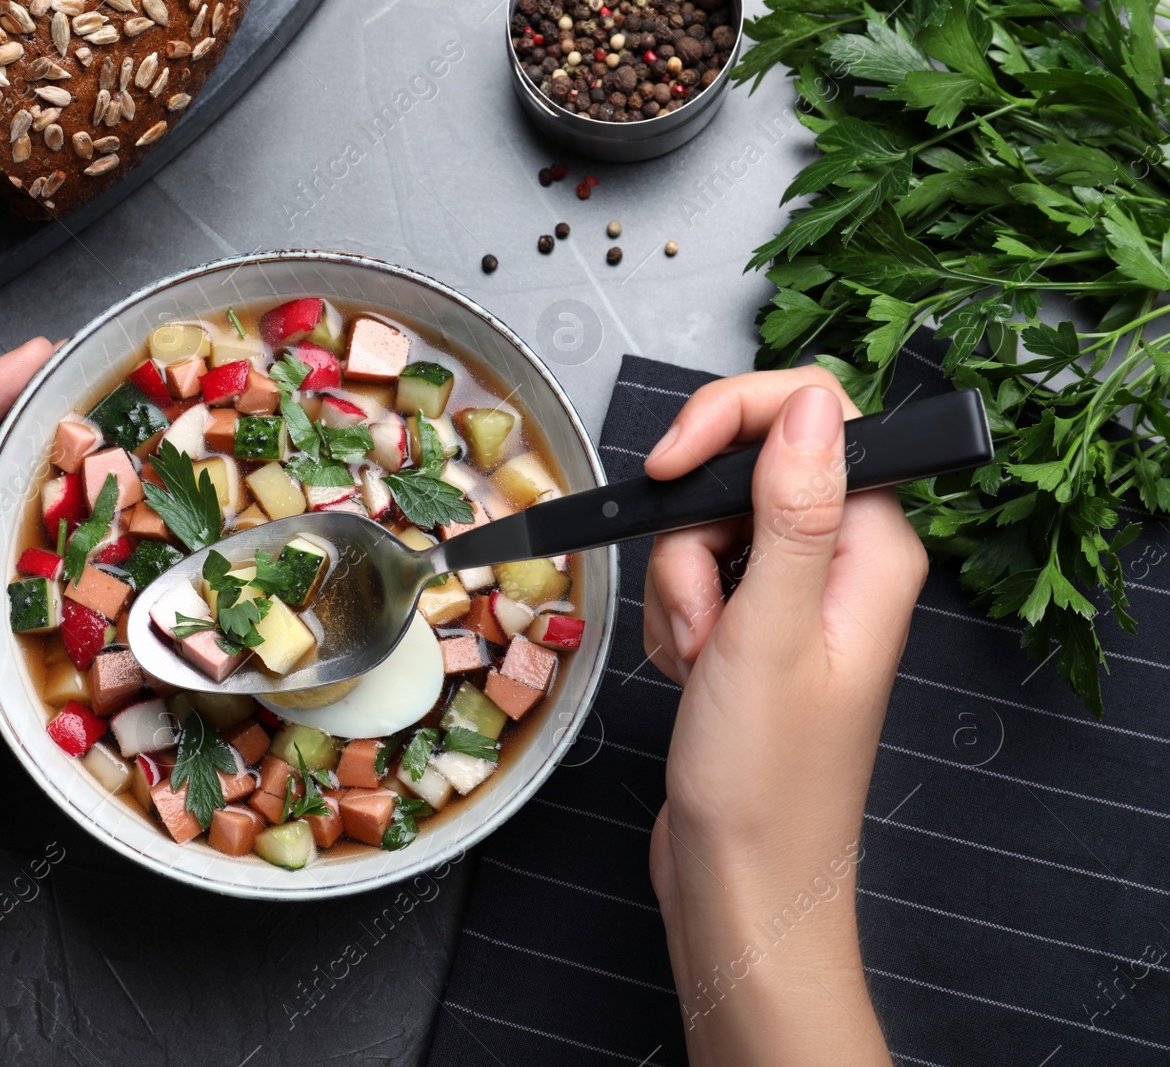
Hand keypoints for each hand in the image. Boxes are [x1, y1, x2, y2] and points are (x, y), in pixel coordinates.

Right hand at [640, 368, 926, 1064]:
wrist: (741, 880)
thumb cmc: (766, 781)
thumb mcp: (770, 632)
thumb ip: (793, 509)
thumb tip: (812, 403)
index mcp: (873, 548)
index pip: (815, 415)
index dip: (731, 423)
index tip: (669, 467)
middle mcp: (843, 562)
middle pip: (744, 472)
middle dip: (690, 536)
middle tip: (702, 613)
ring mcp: (797, 596)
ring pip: (705, 527)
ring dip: (678, 589)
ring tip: (699, 660)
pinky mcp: (756, 627)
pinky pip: (693, 579)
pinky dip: (674, 618)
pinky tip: (689, 672)